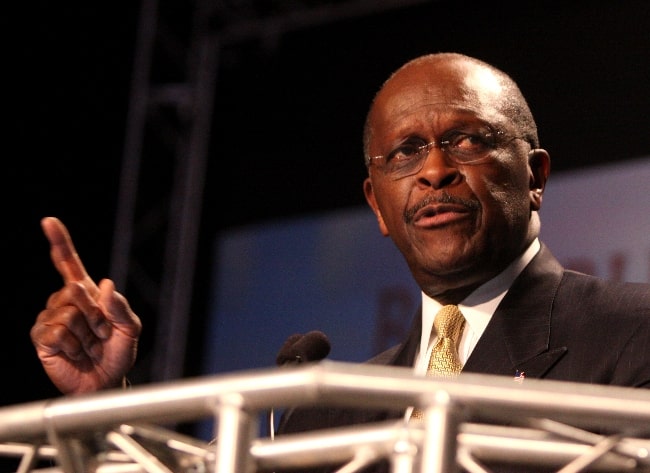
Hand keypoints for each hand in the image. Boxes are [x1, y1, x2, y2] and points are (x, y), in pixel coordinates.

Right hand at [30, 217, 141, 393]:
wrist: (106, 382)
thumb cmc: (118, 353)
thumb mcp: (130, 328)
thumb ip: (120, 307)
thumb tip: (106, 285)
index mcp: (87, 294)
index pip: (69, 264)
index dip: (59, 242)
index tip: (48, 221)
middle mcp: (65, 302)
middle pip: (74, 290)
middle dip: (96, 315)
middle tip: (102, 334)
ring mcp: (51, 319)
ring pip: (68, 314)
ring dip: (86, 334)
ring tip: (89, 346)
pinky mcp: (42, 339)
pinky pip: (57, 332)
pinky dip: (73, 346)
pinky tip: (75, 354)